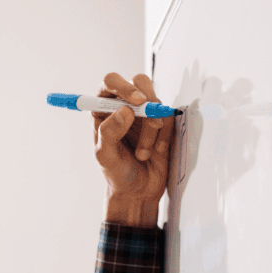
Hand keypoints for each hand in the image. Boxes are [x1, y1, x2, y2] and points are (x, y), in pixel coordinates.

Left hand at [93, 72, 174, 226]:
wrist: (139, 191)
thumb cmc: (117, 173)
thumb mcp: (105, 156)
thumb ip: (109, 132)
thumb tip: (125, 110)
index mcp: (103, 109)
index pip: (110, 82)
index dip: (124, 86)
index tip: (137, 101)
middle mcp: (124, 106)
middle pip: (139, 82)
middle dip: (147, 98)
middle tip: (150, 116)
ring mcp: (144, 113)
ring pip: (156, 103)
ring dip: (152, 130)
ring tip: (143, 153)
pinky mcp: (162, 123)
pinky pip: (169, 118)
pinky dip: (163, 136)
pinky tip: (155, 151)